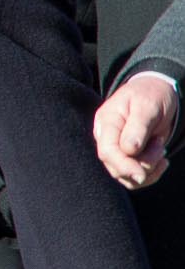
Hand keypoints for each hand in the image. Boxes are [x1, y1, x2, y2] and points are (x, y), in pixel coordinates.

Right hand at [94, 73, 178, 188]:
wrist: (157, 92)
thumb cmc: (151, 95)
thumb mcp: (147, 105)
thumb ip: (137, 127)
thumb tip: (128, 149)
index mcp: (107, 123)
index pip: (107, 152)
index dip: (123, 166)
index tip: (141, 174)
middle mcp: (108, 138)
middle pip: (115, 167)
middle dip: (142, 165)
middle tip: (160, 145)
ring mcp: (117, 149)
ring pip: (126, 176)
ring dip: (149, 169)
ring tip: (160, 147)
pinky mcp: (128, 156)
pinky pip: (135, 176)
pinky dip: (152, 173)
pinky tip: (162, 160)